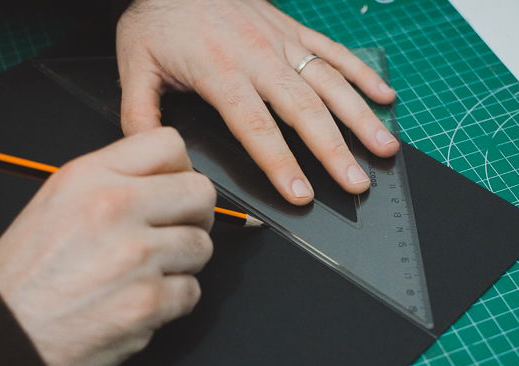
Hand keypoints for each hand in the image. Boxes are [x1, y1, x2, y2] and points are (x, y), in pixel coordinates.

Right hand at [0, 129, 215, 365]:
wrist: (2, 337)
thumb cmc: (26, 276)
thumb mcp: (57, 202)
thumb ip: (113, 181)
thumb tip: (166, 178)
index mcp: (90, 177)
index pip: (169, 144)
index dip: (180, 169)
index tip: (173, 188)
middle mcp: (115, 208)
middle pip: (201, 193)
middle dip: (195, 215)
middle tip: (173, 232)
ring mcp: (136, 256)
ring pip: (202, 246)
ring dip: (182, 263)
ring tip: (146, 273)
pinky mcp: (148, 302)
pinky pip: (191, 292)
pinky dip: (172, 302)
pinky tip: (139, 302)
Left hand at [117, 0, 397, 205]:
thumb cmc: (158, 16)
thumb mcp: (135, 64)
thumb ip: (141, 114)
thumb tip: (156, 155)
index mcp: (221, 72)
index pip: (257, 127)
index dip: (281, 163)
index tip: (302, 194)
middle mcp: (259, 58)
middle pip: (305, 111)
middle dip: (334, 151)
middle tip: (356, 183)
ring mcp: (281, 41)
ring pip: (329, 83)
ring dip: (360, 117)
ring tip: (383, 148)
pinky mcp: (292, 29)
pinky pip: (334, 51)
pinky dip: (362, 73)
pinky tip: (383, 96)